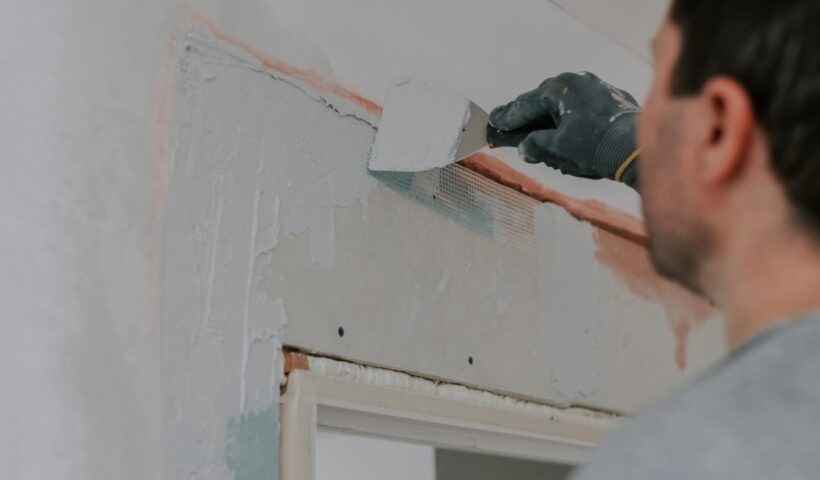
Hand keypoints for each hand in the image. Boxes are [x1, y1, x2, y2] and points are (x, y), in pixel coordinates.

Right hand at [487, 72, 640, 188]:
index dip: (507, 117)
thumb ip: (535, 145)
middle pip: (543, 98)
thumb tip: (525, 147)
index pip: (526, 105)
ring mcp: (598, 87)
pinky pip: (583, 104)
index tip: (493, 121)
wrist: (637, 148)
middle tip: (510, 122)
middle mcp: (578, 81)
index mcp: (560, 89)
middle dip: (526, 113)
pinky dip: (570, 115)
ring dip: (549, 113)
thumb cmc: (595, 147)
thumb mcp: (557, 149)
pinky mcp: (613, 98)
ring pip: (564, 100)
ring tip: (538, 125)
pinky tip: (568, 126)